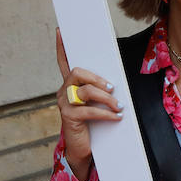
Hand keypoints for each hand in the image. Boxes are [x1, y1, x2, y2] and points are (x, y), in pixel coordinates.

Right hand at [55, 28, 120, 180]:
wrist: (82, 148)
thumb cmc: (91, 122)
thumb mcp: (95, 103)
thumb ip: (99, 90)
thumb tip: (115, 82)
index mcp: (70, 85)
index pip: (64, 62)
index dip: (62, 47)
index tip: (61, 31)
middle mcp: (64, 91)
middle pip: (77, 72)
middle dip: (96, 78)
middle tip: (112, 87)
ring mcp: (65, 104)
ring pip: (86, 92)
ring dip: (107, 98)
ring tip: (119, 106)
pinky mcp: (69, 117)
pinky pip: (90, 111)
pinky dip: (106, 114)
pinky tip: (116, 117)